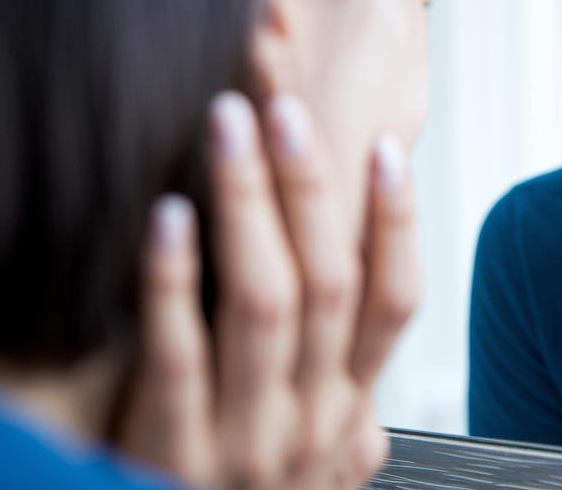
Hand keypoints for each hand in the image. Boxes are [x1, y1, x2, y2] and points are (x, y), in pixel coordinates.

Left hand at [118, 92, 419, 488]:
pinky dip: (173, 280)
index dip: (396, 222)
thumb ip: (346, 440)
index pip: (395, 303)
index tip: (384, 150)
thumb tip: (373, 427)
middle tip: (287, 109)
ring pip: (265, 302)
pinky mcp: (171, 452)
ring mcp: (246, 438)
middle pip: (328, 285)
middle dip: (312, 188)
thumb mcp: (316, 481)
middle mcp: (311, 421)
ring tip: (229, 128)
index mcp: (347, 414)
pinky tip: (165, 218)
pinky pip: (177, 354)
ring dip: (248, 204)